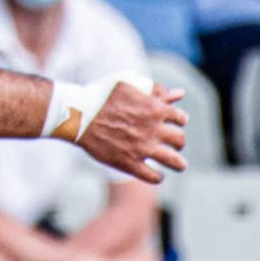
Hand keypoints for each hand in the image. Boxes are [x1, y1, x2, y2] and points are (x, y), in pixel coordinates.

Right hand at [74, 82, 189, 183]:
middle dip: (178, 142)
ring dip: (179, 164)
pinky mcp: (130, 164)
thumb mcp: (130, 84)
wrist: (78, 115)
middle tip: (172, 143)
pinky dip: (158, 176)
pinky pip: (154, 177)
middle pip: (180, 140)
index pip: (181, 118)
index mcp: (155, 108)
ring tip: (178, 164)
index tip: (173, 123)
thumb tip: (179, 94)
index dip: (178, 120)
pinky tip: (156, 173)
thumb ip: (156, 89)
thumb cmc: (102, 95)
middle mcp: (153, 130)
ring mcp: (142, 149)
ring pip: (175, 162)